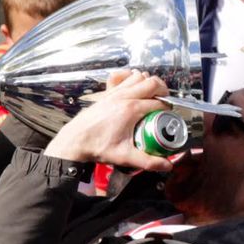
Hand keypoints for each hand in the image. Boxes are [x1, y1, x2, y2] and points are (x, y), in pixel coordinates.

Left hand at [43, 72, 173, 171]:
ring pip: (139, 77)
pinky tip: (135, 86)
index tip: (168, 118)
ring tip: (153, 95)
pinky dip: (132, 77)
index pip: (159, 104)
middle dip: (163, 91)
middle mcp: (124, 97)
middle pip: (152, 83)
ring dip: (149, 83)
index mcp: (131, 110)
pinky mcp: (108, 93)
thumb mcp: (125, 156)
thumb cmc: (98, 147)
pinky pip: (123, 77)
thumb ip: (148, 162)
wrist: (76, 140)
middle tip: (165, 103)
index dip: (167, 110)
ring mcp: (115, 93)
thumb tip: (167, 166)